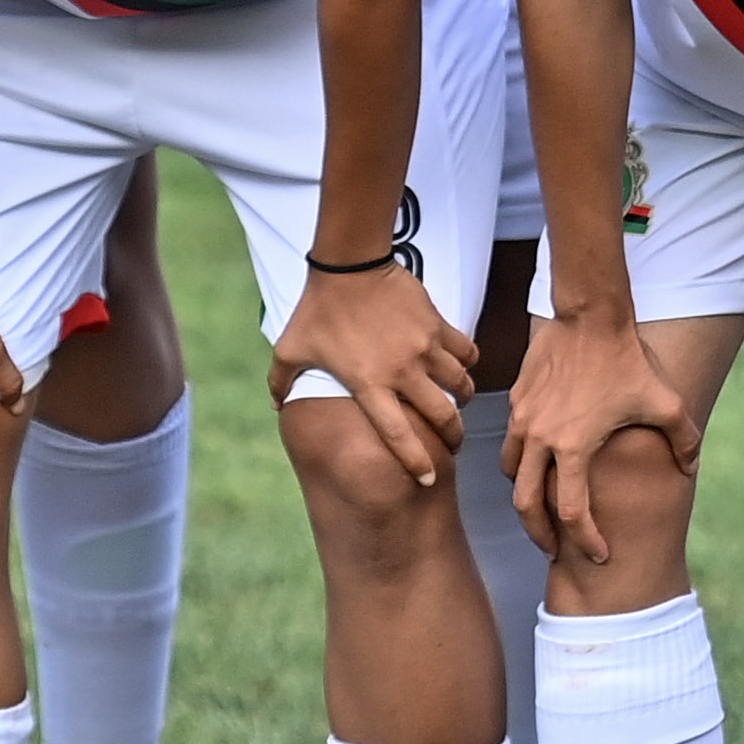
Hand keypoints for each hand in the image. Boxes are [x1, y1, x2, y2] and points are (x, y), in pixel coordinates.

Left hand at [275, 263, 477, 486]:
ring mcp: (424, 347)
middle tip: (453, 441)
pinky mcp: (437, 325)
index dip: (415, 461)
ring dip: (461, 397)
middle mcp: (402, 371)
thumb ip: (281, 381)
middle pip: (441, 415)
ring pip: (460, 384)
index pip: (397, 434)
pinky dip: (468, 362)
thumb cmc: (318, 309)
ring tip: (457, 400)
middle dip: (452, 435)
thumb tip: (275, 406)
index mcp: (368, 384)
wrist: (349, 264)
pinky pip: (466, 351)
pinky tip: (461, 365)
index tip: (427, 479)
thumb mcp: (290, 348)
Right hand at [503, 304, 693, 568]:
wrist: (591, 315)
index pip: (571, 513)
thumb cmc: (628, 359)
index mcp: (573, 447)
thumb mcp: (666, 401)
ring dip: (524, 496)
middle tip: (553, 550)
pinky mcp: (517, 400)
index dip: (586, 540)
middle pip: (525, 504)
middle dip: (539, 533)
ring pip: (510, 472)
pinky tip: (539, 461)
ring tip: (541, 508)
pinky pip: (511, 441)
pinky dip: (519, 461)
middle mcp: (540, 438)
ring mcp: (523, 419)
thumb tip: (691, 467)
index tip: (600, 555)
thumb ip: (684, 438)